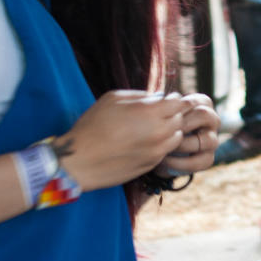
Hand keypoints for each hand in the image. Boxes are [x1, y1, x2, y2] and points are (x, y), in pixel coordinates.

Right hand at [58, 91, 192, 189]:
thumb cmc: (93, 125)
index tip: (167, 99)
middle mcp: (158, 132)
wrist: (81, 160)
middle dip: (172, 114)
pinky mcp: (151, 164)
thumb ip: (139, 96)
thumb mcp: (113, 98)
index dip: (174, 99)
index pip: (179, 102)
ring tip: (153, 128)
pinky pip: (165, 152)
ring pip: (176, 137)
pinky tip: (145, 142)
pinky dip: (160, 145)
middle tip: (159, 113)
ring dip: (169, 131)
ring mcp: (156, 151)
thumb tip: (157, 97)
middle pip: (180, 120)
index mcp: (150, 112)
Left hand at [164, 93, 219, 171]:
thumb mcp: (159, 112)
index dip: (181, 108)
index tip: (164, 115)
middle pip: (205, 116)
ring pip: (208, 140)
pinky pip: (201, 161)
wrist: (155, 149)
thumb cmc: (159, 124)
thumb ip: (162, 104)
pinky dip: (181, 163)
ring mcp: (212, 139)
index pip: (199, 101)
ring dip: (184, 145)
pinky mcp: (208, 158)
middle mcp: (211, 120)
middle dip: (184, 124)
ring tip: (165, 148)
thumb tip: (159, 99)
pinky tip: (165, 161)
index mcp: (202, 103)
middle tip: (166, 131)